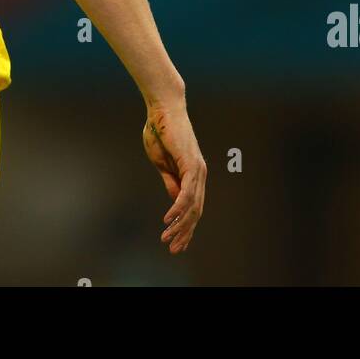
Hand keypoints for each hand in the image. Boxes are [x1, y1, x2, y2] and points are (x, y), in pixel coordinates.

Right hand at [142, 100, 206, 253]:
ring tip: (167, 239)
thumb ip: (170, 180)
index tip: (175, 242)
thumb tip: (175, 201)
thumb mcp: (162, 163)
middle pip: (196, 211)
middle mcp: (199, 174)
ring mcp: (197, 169)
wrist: (162, 109)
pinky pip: (186, 193)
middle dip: (184, 233)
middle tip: (173, 249)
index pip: (193, 207)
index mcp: (192, 174)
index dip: (185, 226)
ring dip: (179, 225)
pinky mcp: (191, 164)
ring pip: (193, 206)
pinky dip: (178, 208)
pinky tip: (169, 219)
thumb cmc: (160, 131)